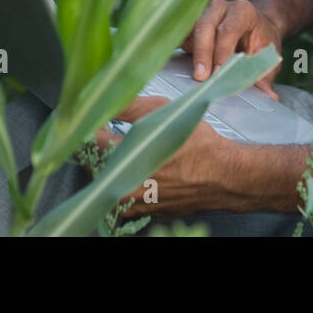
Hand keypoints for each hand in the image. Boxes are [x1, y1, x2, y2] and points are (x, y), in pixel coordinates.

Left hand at [94, 96, 241, 216]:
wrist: (223, 176)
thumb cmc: (197, 145)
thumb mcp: (161, 112)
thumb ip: (127, 106)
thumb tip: (102, 100)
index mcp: (122, 160)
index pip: (88, 141)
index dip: (89, 126)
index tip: (94, 118)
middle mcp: (122, 187)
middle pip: (94, 165)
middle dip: (98, 147)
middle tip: (109, 131)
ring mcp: (132, 205)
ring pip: (108, 182)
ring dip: (112, 166)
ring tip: (127, 151)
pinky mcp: (144, 212)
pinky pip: (125, 196)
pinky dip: (128, 182)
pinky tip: (142, 169)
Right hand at [179, 0, 283, 99]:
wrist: (256, 28)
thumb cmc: (261, 41)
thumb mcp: (268, 57)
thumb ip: (265, 76)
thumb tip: (268, 96)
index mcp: (243, 11)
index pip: (229, 28)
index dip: (222, 50)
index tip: (219, 72)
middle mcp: (220, 8)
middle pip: (206, 25)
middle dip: (203, 52)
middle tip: (201, 77)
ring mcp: (203, 14)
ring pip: (190, 29)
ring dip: (190, 52)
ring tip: (190, 74)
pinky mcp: (191, 25)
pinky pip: (180, 34)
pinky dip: (177, 47)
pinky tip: (173, 63)